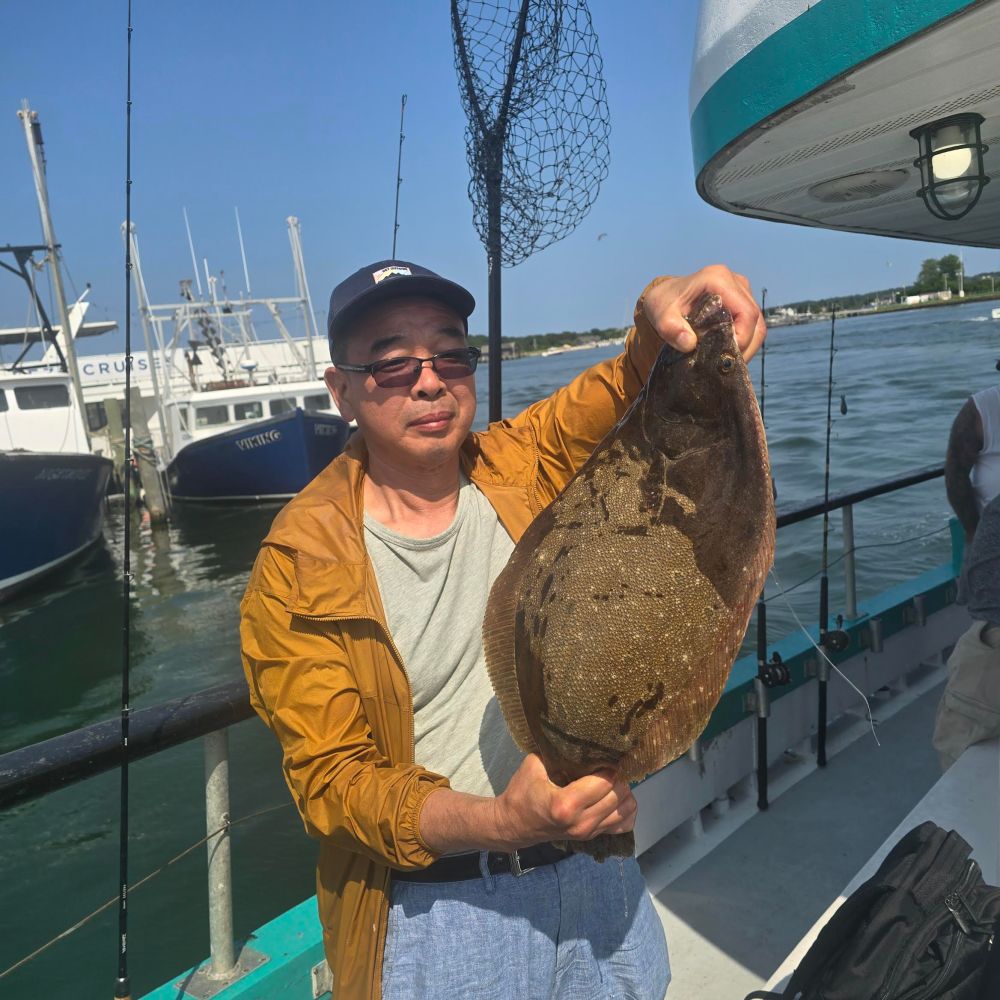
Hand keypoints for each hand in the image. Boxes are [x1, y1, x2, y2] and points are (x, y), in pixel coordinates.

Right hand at [493, 753, 636, 848]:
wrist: (514, 825)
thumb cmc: (522, 793)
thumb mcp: (534, 766)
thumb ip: (557, 753)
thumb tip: (580, 737)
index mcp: (565, 804)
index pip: (604, 782)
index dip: (609, 766)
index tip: (606, 754)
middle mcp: (581, 822)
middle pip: (618, 795)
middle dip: (619, 777)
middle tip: (611, 764)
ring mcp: (588, 833)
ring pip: (625, 810)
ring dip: (623, 792)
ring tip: (613, 779)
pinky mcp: (591, 838)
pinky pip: (623, 825)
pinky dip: (625, 811)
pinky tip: (616, 798)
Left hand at [642, 264, 765, 362]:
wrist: (667, 296)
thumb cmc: (664, 304)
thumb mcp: (660, 315)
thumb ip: (670, 329)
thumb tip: (689, 343)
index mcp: (718, 279)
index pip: (746, 312)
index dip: (743, 337)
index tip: (726, 355)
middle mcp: (735, 282)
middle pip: (755, 319)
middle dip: (745, 346)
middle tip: (726, 364)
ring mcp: (741, 291)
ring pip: (757, 324)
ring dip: (747, 346)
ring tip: (727, 361)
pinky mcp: (742, 301)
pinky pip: (752, 325)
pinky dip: (744, 341)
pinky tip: (728, 353)